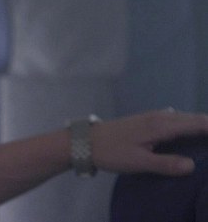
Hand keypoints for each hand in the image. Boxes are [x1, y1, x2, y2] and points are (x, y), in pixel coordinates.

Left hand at [91, 109, 207, 175]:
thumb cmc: (112, 152)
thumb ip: (166, 164)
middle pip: (194, 118)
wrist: (86, 141)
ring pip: (185, 117)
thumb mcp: (139, 162)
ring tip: (206, 139)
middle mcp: (161, 116)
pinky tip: (190, 136)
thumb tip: (193, 165)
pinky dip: (188, 125)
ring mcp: (153, 116)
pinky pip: (175, 119)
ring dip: (200, 125)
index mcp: (162, 125)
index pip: (198, 123)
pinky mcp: (147, 120)